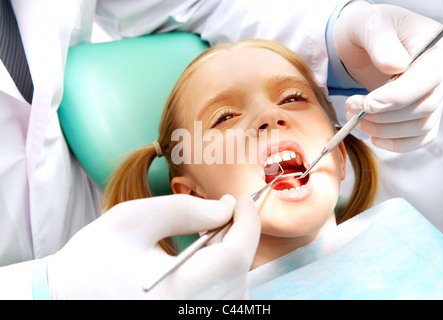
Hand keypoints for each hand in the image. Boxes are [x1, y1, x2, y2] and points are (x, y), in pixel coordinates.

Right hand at [46, 194, 259, 298]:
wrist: (69, 297)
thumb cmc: (95, 257)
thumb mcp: (134, 219)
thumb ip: (185, 209)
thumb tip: (227, 208)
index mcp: (174, 292)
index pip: (235, 257)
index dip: (247, 223)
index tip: (240, 201)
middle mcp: (188, 314)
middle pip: (238, 271)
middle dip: (237, 235)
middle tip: (220, 212)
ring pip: (236, 286)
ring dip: (230, 254)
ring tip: (206, 236)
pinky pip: (225, 297)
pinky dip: (223, 273)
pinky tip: (203, 259)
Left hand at [333, 2, 442, 151]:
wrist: (362, 42)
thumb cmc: (368, 29)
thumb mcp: (369, 25)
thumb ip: (381, 42)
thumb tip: (396, 66)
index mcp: (433, 51)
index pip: (427, 80)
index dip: (396, 98)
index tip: (366, 104)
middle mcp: (438, 76)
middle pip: (424, 108)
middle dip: (383, 116)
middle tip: (352, 110)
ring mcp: (431, 96)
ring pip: (420, 127)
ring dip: (384, 130)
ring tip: (355, 119)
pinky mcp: (419, 113)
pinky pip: (419, 138)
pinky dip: (397, 144)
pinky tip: (373, 136)